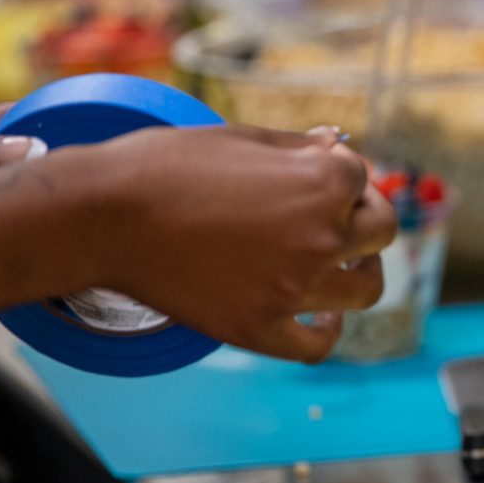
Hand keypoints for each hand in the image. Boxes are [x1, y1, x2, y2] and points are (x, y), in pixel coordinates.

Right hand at [87, 125, 397, 362]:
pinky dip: (327, 332)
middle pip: (380, 232)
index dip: (342, 173)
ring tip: (344, 263)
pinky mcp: (262, 328)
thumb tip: (338, 146)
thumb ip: (299, 147)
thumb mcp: (240, 138)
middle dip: (364, 217)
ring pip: (366, 288)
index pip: (363, 178)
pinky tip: (324, 317)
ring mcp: (295, 288)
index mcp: (323, 183)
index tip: (316, 173)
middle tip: (339, 214)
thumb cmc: (166, 165)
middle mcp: (321, 237)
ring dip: (361, 272)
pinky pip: (318, 344)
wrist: (103, 215)